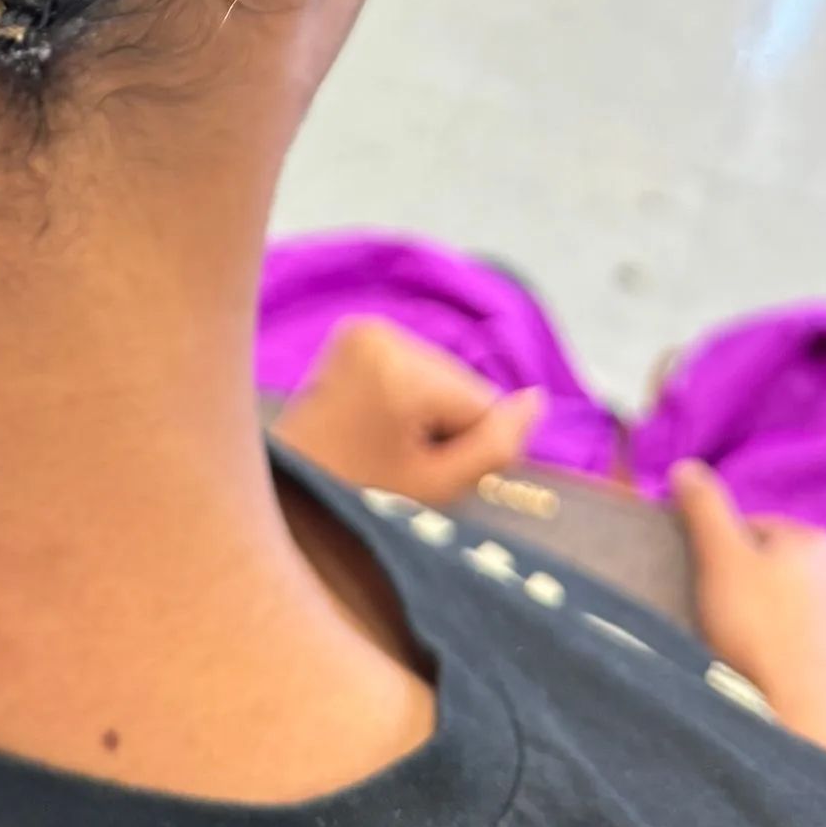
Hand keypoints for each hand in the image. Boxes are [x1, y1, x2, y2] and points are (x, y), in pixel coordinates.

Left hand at [273, 318, 544, 509]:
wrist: (287, 484)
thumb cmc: (359, 498)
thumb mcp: (437, 487)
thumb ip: (496, 446)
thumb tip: (539, 400)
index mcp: (398, 368)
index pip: (484, 403)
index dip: (465, 445)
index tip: (418, 467)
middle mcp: (381, 333)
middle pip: (462, 382)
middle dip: (445, 423)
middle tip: (396, 458)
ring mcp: (364, 328)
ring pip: (441, 373)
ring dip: (426, 410)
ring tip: (381, 441)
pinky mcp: (356, 330)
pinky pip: (415, 363)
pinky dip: (406, 393)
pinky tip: (375, 420)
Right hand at [673, 460, 825, 777]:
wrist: (810, 719)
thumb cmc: (758, 630)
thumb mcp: (719, 559)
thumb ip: (704, 507)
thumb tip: (687, 466)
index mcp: (818, 543)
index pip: (764, 530)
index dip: (731, 552)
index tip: (712, 583)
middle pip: (795, 574)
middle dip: (768, 589)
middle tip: (732, 620)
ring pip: (821, 616)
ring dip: (796, 626)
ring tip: (761, 656)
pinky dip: (819, 666)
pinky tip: (794, 684)